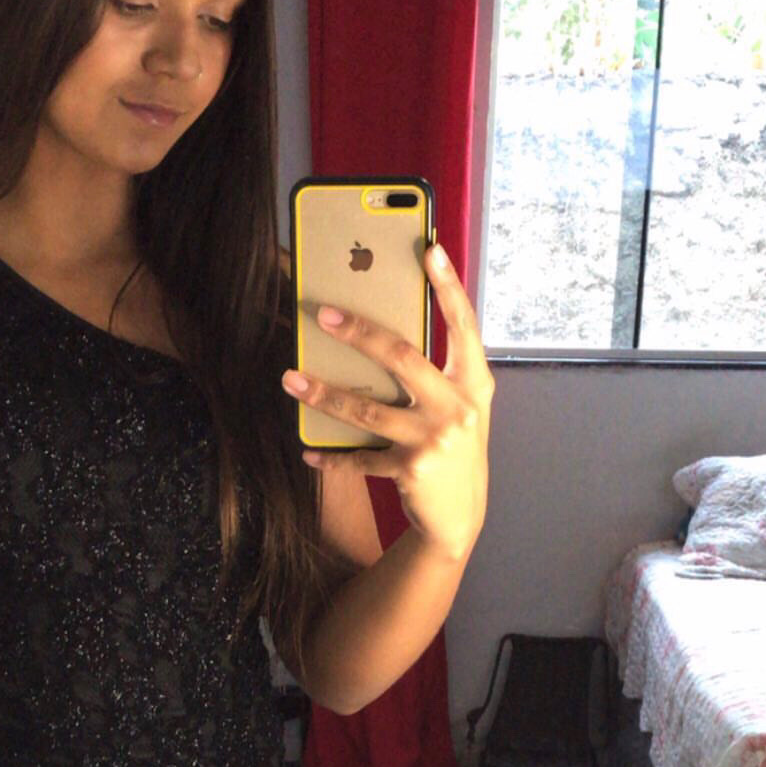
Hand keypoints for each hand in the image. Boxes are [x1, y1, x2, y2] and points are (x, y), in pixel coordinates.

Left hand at [282, 242, 494, 563]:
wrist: (461, 517)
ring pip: (368, 408)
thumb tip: (381, 334)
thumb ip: (436, 372)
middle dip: (358, 333)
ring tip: (290, 379)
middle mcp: (458, 407)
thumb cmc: (454, 448)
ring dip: (324, 394)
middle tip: (322, 316)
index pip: (463, 324)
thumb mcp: (459, 406)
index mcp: (474, 382)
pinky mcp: (411, 470)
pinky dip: (331, 455)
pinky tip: (308, 451)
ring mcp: (434, 439)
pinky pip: (359, 458)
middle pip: (401, 357)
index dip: (448, 286)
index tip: (430, 249)